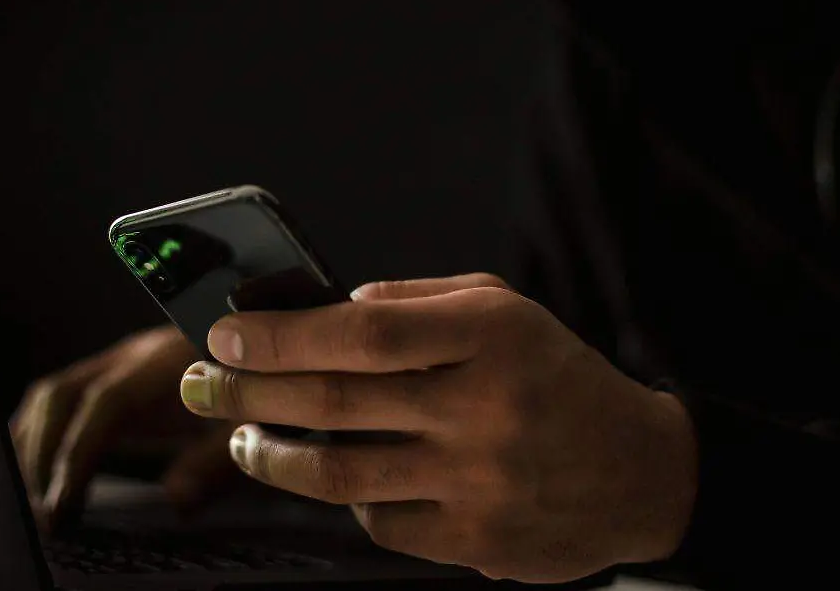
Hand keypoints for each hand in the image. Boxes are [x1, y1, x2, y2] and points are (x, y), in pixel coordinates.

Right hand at [10, 326, 239, 531]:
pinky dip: (42, 434)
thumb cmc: (259, 386)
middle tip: (44, 513)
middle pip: (62, 395)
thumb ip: (216, 461)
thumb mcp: (251, 424)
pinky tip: (39, 471)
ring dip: (34, 446)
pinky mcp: (113, 375)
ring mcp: (119, 363)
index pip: (105, 403)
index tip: (63, 502)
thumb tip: (176, 499)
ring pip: (53, 394)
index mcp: (167, 363)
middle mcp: (134, 356)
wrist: (264, 346)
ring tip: (36, 500)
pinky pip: (62, 398)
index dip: (78, 452)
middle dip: (42, 456)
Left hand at [178, 273, 697, 582]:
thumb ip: (417, 300)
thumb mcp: (504, 310)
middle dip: (247, 389)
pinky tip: (329, 475)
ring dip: (270, 454)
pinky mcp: (473, 541)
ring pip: (340, 472)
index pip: (362, 332)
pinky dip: (342, 495)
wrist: (640, 471)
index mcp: (491, 336)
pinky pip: (376, 520)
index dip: (282, 334)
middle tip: (198, 381)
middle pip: (335, 402)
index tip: (225, 333)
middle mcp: (484, 408)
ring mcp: (478, 482)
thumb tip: (329, 305)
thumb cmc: (556, 377)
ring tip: (239, 435)